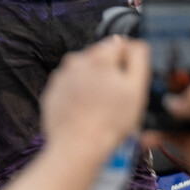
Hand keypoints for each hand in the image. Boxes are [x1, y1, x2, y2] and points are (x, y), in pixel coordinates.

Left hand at [37, 36, 148, 162]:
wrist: (78, 144)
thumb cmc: (110, 121)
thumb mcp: (136, 89)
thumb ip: (137, 59)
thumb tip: (136, 44)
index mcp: (99, 57)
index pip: (120, 44)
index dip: (129, 59)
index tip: (132, 76)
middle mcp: (76, 62)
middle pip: (100, 57)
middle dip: (111, 70)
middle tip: (118, 94)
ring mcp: (61, 77)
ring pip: (84, 71)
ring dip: (94, 81)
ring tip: (102, 105)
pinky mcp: (52, 92)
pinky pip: (70, 87)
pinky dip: (79, 94)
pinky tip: (87, 110)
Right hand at [149, 31, 189, 189]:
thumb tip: (173, 101)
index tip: (176, 24)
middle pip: (178, 72)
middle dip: (161, 67)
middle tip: (143, 62)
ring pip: (164, 97)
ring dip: (150, 99)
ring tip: (137, 96)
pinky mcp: (179, 131)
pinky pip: (157, 126)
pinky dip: (149, 130)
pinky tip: (145, 133)